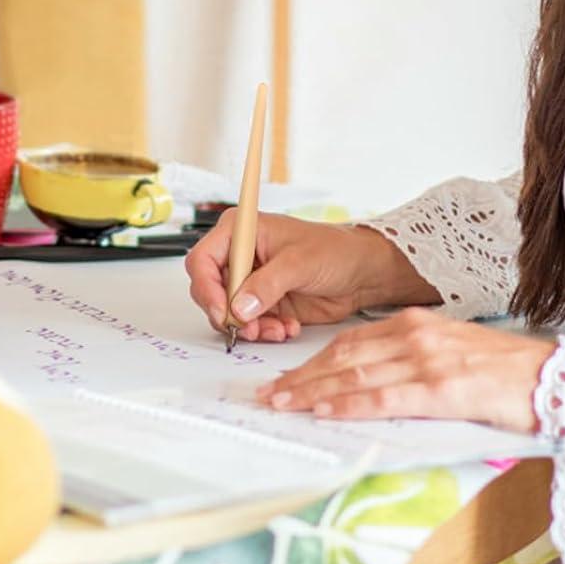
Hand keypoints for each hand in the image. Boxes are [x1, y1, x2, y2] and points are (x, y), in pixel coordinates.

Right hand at [185, 212, 439, 342]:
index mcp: (241, 232)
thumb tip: (239, 307)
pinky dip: (264, 332)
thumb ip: (266, 284)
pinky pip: (249, 325)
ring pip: (227, 313)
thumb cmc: (334, 250)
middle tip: (249, 327)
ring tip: (276, 330)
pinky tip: (288, 327)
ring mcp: (250, 282)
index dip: (207, 287)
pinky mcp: (262, 304)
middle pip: (209, 290)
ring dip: (248, 327)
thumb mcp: (299, 263)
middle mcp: (240, 256)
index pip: (203, 259)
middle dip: (227, 313)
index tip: (222, 310)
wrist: (362, 273)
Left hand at [257, 307, 556, 434]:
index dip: (313, 361)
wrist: (553, 378)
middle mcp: (415, 336)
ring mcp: (427, 361)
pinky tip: (325, 412)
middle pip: (343, 356)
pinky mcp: (442, 389)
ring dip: (313, 392)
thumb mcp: (450, 352)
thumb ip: (412, 360)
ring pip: (355, 376)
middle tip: (269, 394)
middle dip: (302, 377)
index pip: (350, 342)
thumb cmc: (505, 373)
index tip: (286, 378)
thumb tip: (371, 382)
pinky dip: (348, 405)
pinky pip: (383, 398)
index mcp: (415, 324)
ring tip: (283, 405)